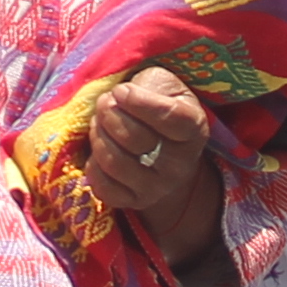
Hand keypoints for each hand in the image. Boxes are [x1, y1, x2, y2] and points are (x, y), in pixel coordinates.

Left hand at [88, 67, 220, 250]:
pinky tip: (100, 148)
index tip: (122, 90)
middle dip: (110, 113)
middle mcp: (179, 165)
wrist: (165, 152)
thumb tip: (118, 97)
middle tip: (105, 102)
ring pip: (114, 162)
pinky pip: (103, 186)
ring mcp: (157, 188)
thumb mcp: (165, 86)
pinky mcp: (133, 202)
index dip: (139, 102)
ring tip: (100, 122)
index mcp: (194, 129)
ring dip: (98, 135)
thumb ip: (148, 84)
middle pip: (133, 138)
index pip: (170, 118)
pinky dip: (93, 164)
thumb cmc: (161, 108)